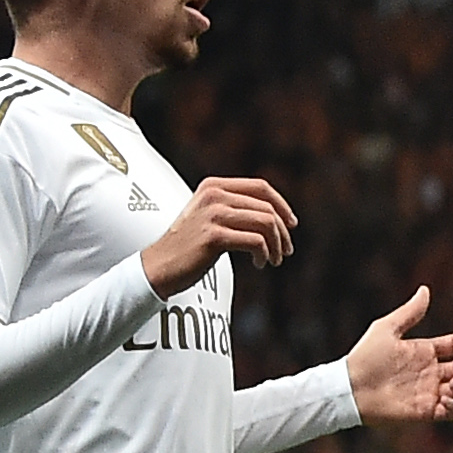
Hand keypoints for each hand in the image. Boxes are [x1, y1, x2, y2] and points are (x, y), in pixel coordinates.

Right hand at [142, 177, 295, 295]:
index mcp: (214, 186)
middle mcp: (214, 195)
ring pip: (266, 223)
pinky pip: (256, 241)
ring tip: (275, 260)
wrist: (160, 266)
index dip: (282, 205)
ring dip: (277, 245)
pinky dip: (265, 255)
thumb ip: (235, 208)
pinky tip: (260, 263)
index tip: (292, 224)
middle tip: (286, 251)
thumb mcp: (210, 216)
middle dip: (283, 232)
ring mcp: (213, 214)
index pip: (261, 187)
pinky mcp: (214, 236)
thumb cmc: (189, 246)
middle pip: (267, 209)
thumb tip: (277, 215)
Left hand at [345, 286, 452, 422]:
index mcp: (424, 351)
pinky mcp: (425, 411)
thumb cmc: (365, 356)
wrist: (351, 388)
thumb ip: (409, 312)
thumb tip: (425, 290)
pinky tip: (446, 399)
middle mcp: (430, 371)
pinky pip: (451, 412)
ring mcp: (429, 392)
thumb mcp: (387, 329)